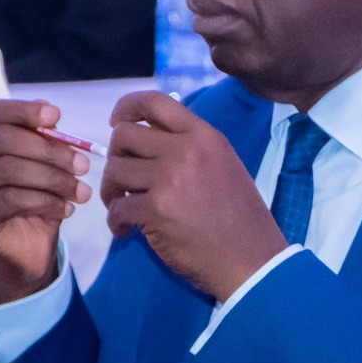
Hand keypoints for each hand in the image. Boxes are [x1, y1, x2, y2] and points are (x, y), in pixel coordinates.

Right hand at [0, 99, 89, 304]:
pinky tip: (65, 209)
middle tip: (82, 165)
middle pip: (2, 139)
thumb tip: (51, 117)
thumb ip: (40, 141)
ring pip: (9, 169)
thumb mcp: (38, 168)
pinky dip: (46, 201)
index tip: (56, 116)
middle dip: (49, 150)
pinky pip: (11, 199)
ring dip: (53, 178)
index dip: (23, 110)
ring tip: (79, 191)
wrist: (20, 257)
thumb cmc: (28, 206)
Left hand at [99, 92, 288, 301]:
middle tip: (122, 177)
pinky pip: (118, 207)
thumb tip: (149, 140)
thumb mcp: (223, 165)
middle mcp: (185, 151)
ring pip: (115, 169)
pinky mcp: (156, 211)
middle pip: (124, 135)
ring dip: (111, 189)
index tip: (116, 122)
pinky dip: (116, 220)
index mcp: (204, 136)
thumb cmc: (239, 217)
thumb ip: (191, 147)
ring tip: (122, 204)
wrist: (250, 260)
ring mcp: (169, 180)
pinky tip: (126, 230)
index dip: (127, 107)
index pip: (155, 102)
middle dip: (115, 155)